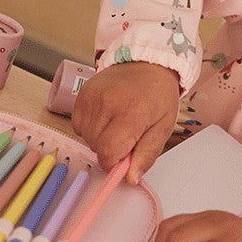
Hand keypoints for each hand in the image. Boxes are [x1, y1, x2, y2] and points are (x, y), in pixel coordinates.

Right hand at [72, 61, 179, 183]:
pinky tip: (106, 117)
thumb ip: (146, 155)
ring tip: (117, 123)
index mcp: (132, 113)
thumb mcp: (163, 128)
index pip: (108, 152)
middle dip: (111, 150)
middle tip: (127, 136)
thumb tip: (130, 178)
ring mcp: (92, 97)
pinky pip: (79, 125)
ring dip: (100, 138)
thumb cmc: (158, 96)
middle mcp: (108, 103)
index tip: (124, 160)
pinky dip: (91, 127)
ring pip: (86, 137)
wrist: (147, 63)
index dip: (114, 163)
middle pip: (96, 146)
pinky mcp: (82, 93)